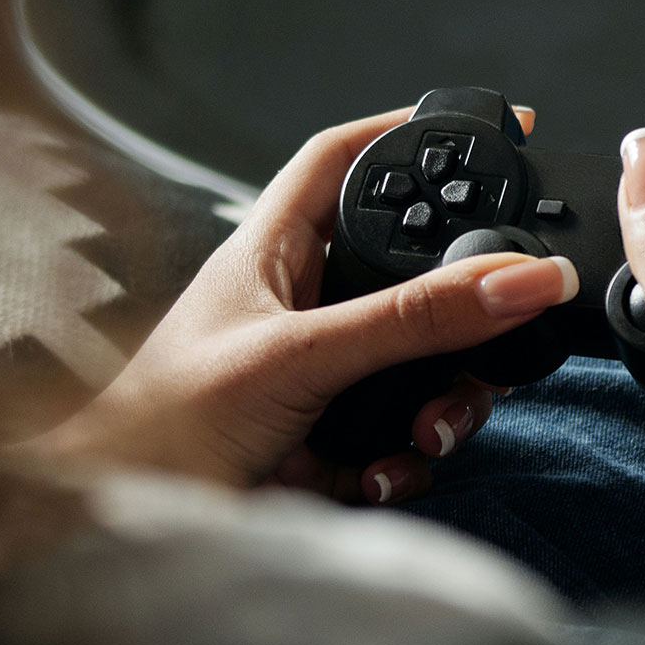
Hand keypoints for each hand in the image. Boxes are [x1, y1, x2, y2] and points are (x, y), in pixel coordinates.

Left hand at [25, 106, 575, 503]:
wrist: (126, 517)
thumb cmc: (167, 422)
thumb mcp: (304, 355)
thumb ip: (414, 318)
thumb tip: (518, 278)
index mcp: (274, 252)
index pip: (347, 161)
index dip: (410, 133)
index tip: (488, 127)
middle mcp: (300, 305)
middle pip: (412, 274)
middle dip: (462, 313)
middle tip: (502, 326)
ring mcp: (317, 375)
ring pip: (421, 365)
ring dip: (443, 403)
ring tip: (426, 434)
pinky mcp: (326, 440)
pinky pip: (400, 436)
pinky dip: (406, 458)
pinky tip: (381, 472)